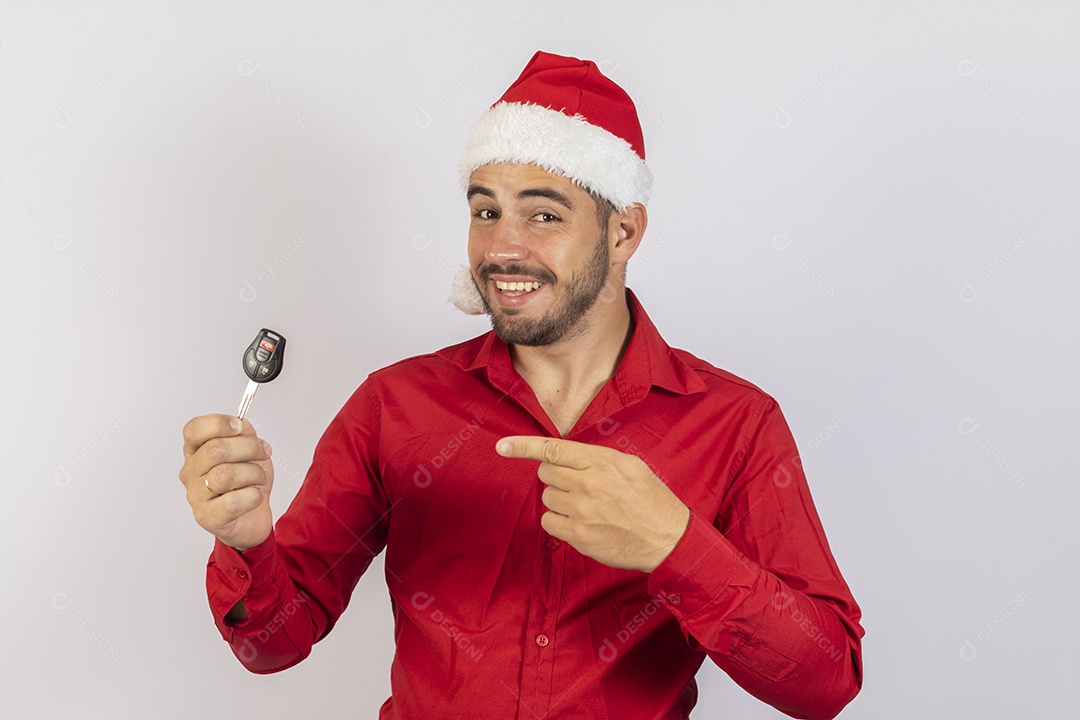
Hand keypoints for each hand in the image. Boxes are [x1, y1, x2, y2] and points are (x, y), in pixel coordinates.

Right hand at [179, 414, 274, 550]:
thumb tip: (242, 425)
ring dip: (254, 473)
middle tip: (264, 452)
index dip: (218, 424)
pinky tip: (254, 496)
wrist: (253, 517)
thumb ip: (243, 434)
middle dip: (249, 447)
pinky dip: (253, 496)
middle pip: (215, 449)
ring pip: (226, 475)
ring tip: (259, 479)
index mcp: (196, 451)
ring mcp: (196, 496)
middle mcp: (191, 472)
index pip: (193, 430)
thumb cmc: (246, 483)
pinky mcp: (208, 517)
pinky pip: (234, 501)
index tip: (239, 426)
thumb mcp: (249, 452)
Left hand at [496, 436, 689, 571]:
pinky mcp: (579, 535)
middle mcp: (588, 484)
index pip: (553, 449)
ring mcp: (582, 511)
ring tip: (587, 506)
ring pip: (547, 497)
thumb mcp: (630, 466)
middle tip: (579, 485)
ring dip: (560, 500)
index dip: (523, 446)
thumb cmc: (650, 499)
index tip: (502, 446)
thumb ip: (596, 458)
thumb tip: (566, 455)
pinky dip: (559, 521)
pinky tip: (580, 522)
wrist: (667, 538)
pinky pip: (549, 522)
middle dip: (557, 477)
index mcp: (601, 461)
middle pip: (546, 472)